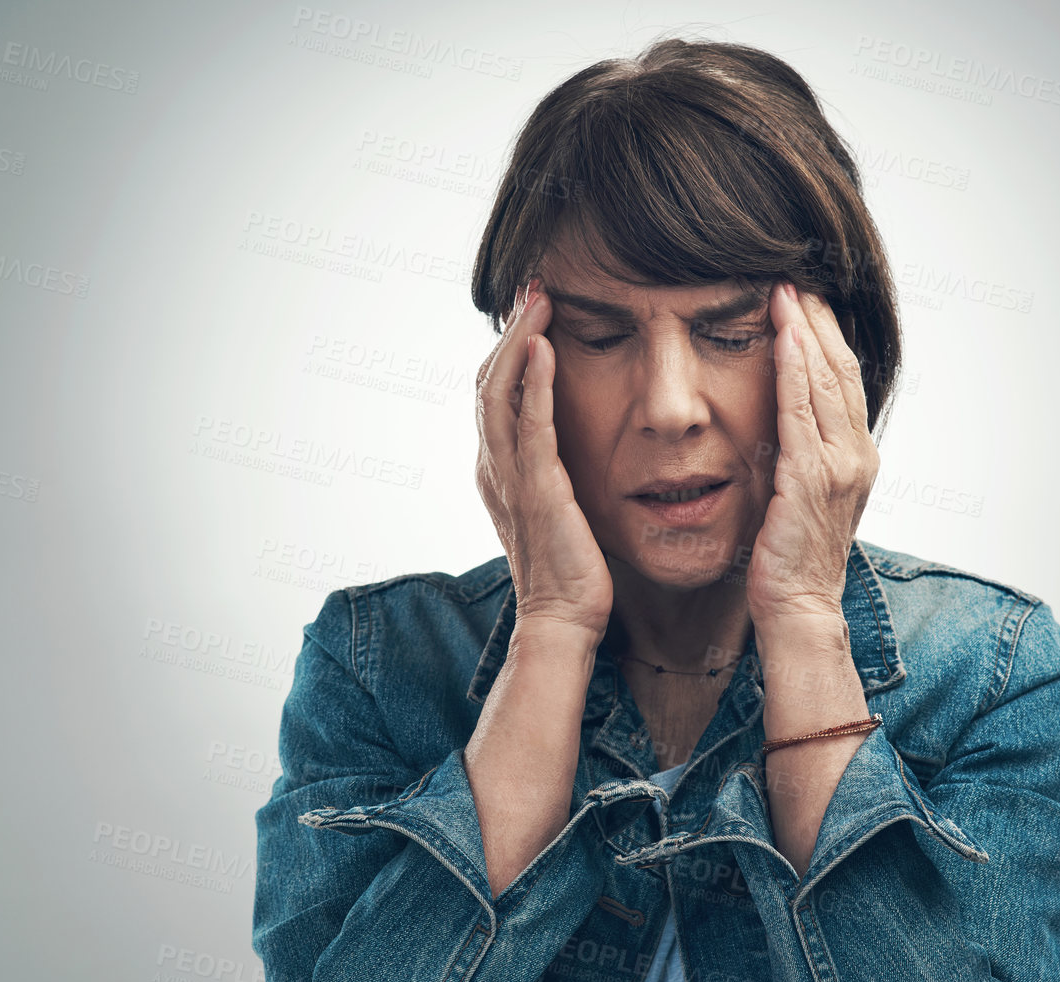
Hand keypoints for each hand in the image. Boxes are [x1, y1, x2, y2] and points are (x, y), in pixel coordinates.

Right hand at [474, 278, 613, 639]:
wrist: (564, 618)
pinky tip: (545, 348)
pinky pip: (530, 428)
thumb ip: (554, 466)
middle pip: (487, 381)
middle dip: (508, 329)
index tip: (531, 308)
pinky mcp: (538, 492)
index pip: (493, 393)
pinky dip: (534, 384)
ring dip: (517, 340)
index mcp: (498, 468)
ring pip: (498, 393)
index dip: (507, 347)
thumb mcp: (557, 504)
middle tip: (532, 285)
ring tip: (537, 299)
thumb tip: (572, 437)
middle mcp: (494, 467)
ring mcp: (511, 479)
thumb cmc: (570, 568)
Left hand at [746, 282, 880, 625]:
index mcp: (856, 457)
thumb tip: (777, 418)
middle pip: (842, 370)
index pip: (846, 380)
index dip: (827, 335)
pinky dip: (794, 370)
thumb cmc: (790, 556)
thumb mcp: (799, 494)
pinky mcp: (810, 480)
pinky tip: (782, 337)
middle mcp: (857, 455)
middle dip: (818, 320)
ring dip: (805, 331)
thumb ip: (798, 453)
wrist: (797, 607)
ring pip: (826, 382)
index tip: (805, 297)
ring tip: (785, 290)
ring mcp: (839, 467)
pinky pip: (801, 413)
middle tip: (794, 275)